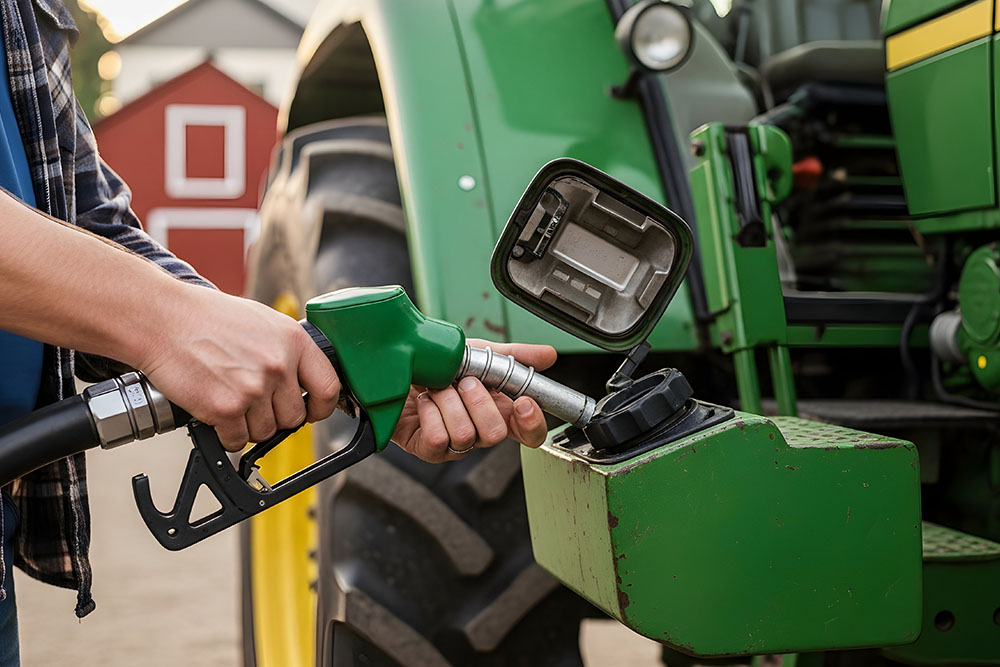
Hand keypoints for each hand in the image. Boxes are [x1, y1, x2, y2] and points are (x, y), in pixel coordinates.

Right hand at [134, 284, 340, 450]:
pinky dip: (226, 434)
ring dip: (248, 425)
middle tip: (253, 402)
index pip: (328, 388)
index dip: (321, 407)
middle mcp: (278, 366)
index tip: (312, 411)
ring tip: (229, 398)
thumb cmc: (207, 318)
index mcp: (294, 341)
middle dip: (275, 416)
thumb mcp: (263, 321)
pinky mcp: (226, 408)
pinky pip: (237, 441)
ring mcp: (253, 389)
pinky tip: (215, 411)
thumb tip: (303, 379)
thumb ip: (288, 350)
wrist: (163, 319)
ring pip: (265, 433)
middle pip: (294, 418)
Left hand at [391, 339, 556, 462]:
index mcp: (497, 410)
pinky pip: (438, 440)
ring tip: (436, 387)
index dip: (532, 422)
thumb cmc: (435, 363)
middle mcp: (477, 430)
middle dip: (478, 401)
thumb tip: (548, 355)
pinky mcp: (426, 448)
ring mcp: (453, 443)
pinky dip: (429, 412)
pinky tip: (423, 401)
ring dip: (448, 402)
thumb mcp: (476, 352)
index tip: (522, 402)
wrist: (395, 362)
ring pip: (466, 435)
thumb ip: (513, 356)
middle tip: (463, 381)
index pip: (528, 431)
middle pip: (496, 434)